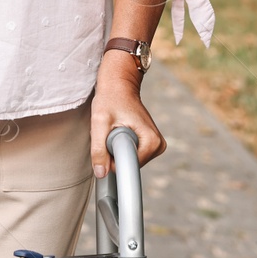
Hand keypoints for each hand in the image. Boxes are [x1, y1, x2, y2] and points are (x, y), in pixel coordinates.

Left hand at [89, 55, 164, 177]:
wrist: (119, 83)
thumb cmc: (110, 99)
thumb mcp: (100, 121)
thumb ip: (99, 149)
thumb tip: (101, 174)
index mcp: (151, 141)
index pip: (128, 167)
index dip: (111, 158)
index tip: (107, 139)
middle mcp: (158, 145)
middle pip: (129, 164)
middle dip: (114, 152)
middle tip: (110, 130)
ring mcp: (155, 145)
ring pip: (129, 160)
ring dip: (116, 148)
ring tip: (114, 128)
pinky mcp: (150, 144)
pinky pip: (131, 154)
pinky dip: (120, 146)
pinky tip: (118, 131)